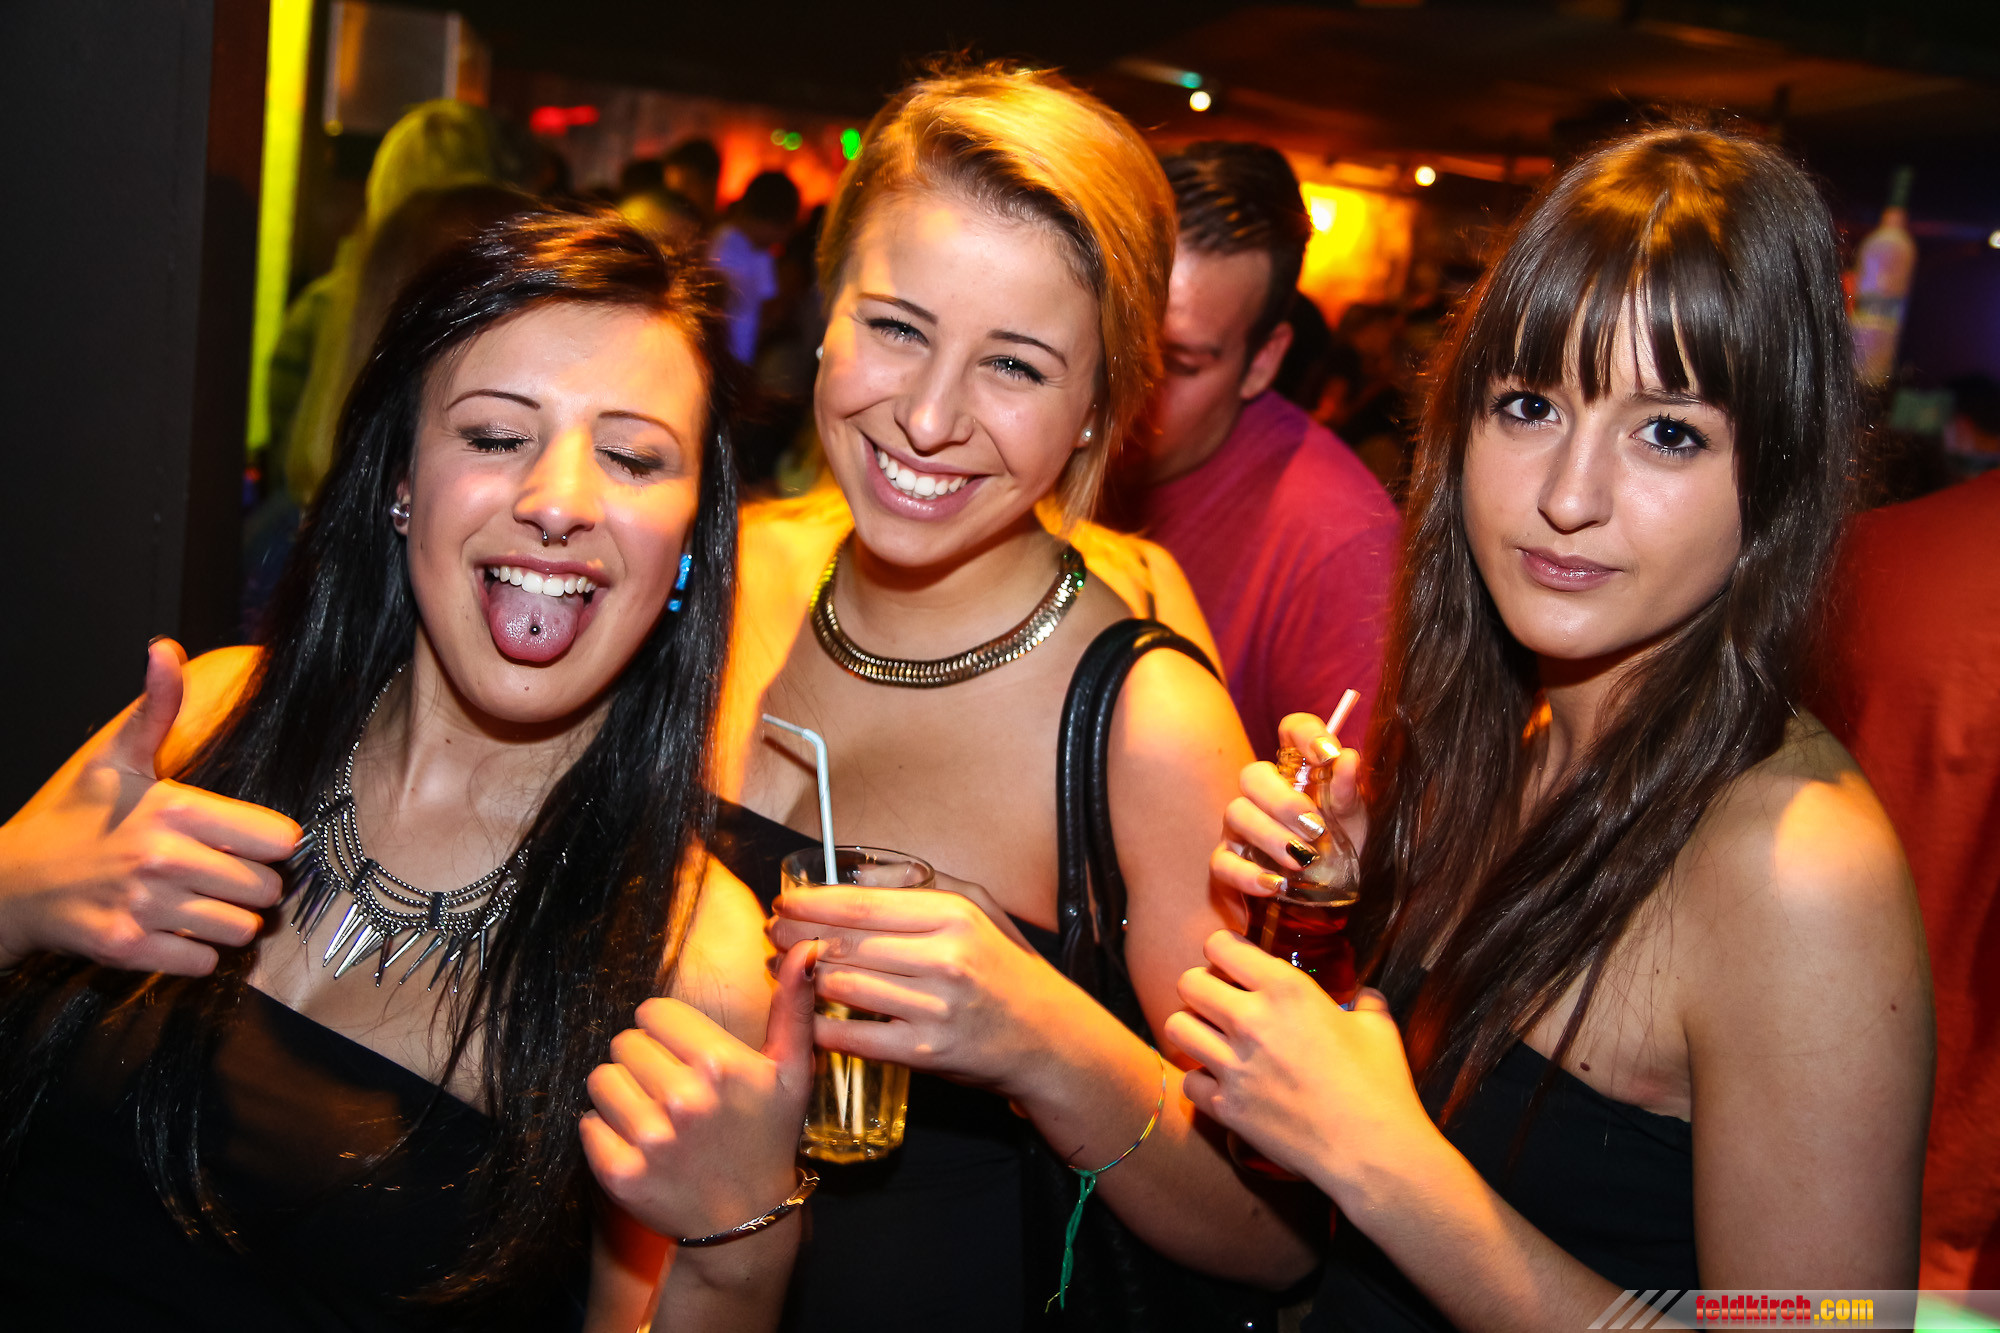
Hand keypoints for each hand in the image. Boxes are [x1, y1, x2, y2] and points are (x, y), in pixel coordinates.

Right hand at [0, 639, 299, 972]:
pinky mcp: (127, 948)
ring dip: (231, 922)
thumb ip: (155, 708)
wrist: (9, 883)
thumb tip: (165, 650)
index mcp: (174, 807)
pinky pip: (203, 961)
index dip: (270, 844)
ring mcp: (144, 906)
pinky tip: (176, 928)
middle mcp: (162, 857)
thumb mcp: (114, 758)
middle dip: (254, 886)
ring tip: (202, 902)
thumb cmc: (73, 817)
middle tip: (226, 876)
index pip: (278, 840)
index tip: (248, 843)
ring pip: (242, 930)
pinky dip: (198, 952)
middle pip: (266, 889)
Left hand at [582, 939, 820, 1241]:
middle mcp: (683, 1099)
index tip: (683, 1053)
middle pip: (623, 1043)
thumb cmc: (767, 1136)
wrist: (745, 1222)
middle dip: (642, 1059)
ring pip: (600, 1080)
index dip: (665, 1029)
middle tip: (669, 1086)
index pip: (652, 1012)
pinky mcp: (620, 1174)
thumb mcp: (792, 1072)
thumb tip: (805, 948)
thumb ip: (794, 1006)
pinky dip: (605, 1130)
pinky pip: (587, 1124)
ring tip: (652, 1111)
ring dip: (620, 1092)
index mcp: (720, 1064)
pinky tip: (637, 1141)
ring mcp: (649, 1140)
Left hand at [768, 877, 1063, 1095]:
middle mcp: (944, 959)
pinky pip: (855, 1037)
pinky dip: (822, 1026)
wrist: (1047, 1037)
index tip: (785, 902)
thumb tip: (858, 873)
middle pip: (845, 943)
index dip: (812, 903)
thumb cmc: (1004, 969)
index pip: (862, 905)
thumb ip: (918, 885)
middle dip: (796, 937)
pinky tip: (807, 1016)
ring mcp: (935, 1008)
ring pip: (843, 986)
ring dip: (802, 978)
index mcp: (952, 917)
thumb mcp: (976, 910)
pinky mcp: (926, 1053)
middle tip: (773, 934)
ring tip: (785, 970)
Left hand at [1164, 930, 1432, 1200]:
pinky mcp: (1226, 1107)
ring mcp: (1233, 1066)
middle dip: (1201, 985)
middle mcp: (1251, 1021)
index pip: (1220, 945)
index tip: (1233, 962)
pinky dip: (1201, 1079)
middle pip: (1188, 982)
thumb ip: (1363, 1001)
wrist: (1371, 1150)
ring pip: (1176, 1026)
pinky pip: (1188, 1080)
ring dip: (1192, 1027)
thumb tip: (1363, 996)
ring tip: (1211, 1035)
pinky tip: (1221, 1081)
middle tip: (1218, 999)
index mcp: (1286, 989)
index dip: (1223, 950)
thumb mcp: (1378, 1027)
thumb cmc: (1379, 1085)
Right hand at [1211, 712, 1365, 899]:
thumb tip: (1348, 758)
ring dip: (1270, 836)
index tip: (1328, 755)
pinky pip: (1223, 862)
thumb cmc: (1344, 853)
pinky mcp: (1230, 863)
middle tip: (1316, 828)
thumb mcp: (1357, 824)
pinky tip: (1277, 884)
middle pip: (1253, 774)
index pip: (1292, 731)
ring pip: (1236, 813)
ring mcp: (1242, 828)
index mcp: (1300, 774)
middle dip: (1283, 801)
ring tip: (1302, 860)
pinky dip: (1248, 874)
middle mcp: (1265, 795)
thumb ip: (1350, 793)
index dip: (1306, 734)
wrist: (1336, 902)